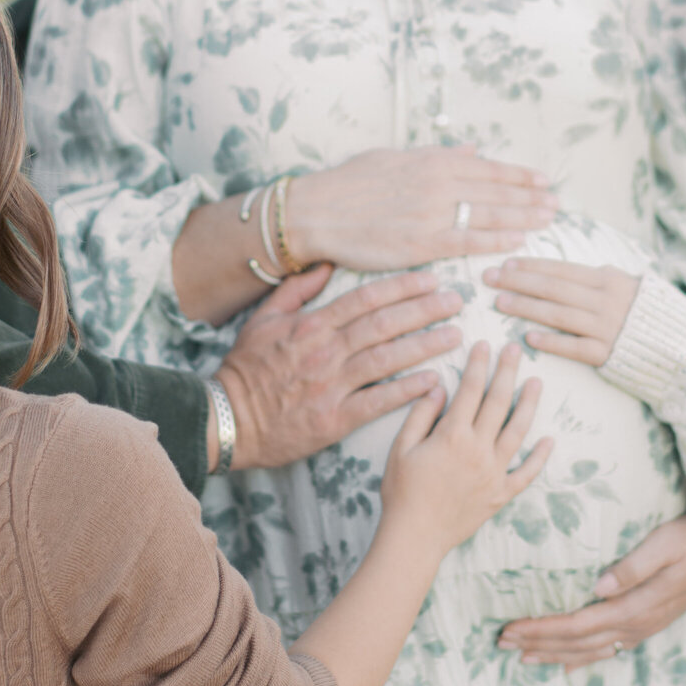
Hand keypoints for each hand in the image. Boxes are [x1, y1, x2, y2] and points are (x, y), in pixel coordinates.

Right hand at [217, 263, 464, 470]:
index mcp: (311, 325)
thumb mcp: (263, 319)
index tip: (431, 280)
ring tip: (455, 335)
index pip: (366, 298)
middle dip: (424, 310)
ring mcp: (331, 385)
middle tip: (457, 302)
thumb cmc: (246, 369)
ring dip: (425, 345)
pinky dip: (407, 390)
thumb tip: (327, 266)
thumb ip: (296, 290)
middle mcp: (325, 351)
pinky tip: (434, 381)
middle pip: (384, 323)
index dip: (402, 287)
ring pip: (386, 358)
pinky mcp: (334, 419)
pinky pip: (377, 401)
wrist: (228, 419)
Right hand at [288, 146, 555, 272]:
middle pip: (496, 191)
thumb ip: (437, 154)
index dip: (519, 175)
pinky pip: (468, 241)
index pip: (488, 168)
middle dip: (530, 197)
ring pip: (489, 214)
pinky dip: (496, 239)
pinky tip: (518, 240)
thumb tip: (471, 149)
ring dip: (523, 217)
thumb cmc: (350, 183)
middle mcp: (437, 184)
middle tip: (556, 203)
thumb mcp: (395, 156)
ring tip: (547, 220)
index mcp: (432, 162)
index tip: (542, 180)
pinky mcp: (421, 243)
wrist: (317, 211)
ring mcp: (431, 214)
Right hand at [380, 342, 551, 558]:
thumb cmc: (402, 491)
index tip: (484, 344)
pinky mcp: (500, 494)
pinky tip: (549, 440)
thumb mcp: (400, 448)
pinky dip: (539, 457)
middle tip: (516, 350)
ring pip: (518, 431)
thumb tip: (439, 387)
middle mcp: (478, 450)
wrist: (414, 536)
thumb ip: (421, 415)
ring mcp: (493, 472)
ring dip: (529, 404)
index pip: (470, 390)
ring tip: (537, 382)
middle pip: (498, 403)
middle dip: (507, 372)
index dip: (478, 365)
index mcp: (452, 435)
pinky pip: (526, 473)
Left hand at [485, 257, 641, 365]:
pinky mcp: (607, 354)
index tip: (505, 263)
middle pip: (552, 288)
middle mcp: (605, 300)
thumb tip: (565, 272)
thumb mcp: (626, 285)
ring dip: (526, 307)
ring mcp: (605, 327)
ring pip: (557, 314)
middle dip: (518, 281)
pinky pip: (573, 346)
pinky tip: (527, 337)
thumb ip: (596, 279)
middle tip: (489, 278)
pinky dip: (550, 341)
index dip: (531, 265)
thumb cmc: (647, 313)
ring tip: (500, 302)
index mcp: (608, 279)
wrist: (681, 346)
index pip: (560, 269)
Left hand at [497, 512, 685, 668]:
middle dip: (539, 643)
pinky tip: (566, 666)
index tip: (511, 627)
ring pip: (591, 650)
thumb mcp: (666, 543)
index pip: (578, 624)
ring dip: (555, 654)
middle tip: (501, 644)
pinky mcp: (649, 622)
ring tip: (522, 657)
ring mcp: (644, 627)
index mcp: (636, 606)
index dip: (542, 628)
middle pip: (578, 642)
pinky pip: (609, 649)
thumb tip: (599, 587)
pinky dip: (583, 659)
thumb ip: (634, 566)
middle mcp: (637, 624)